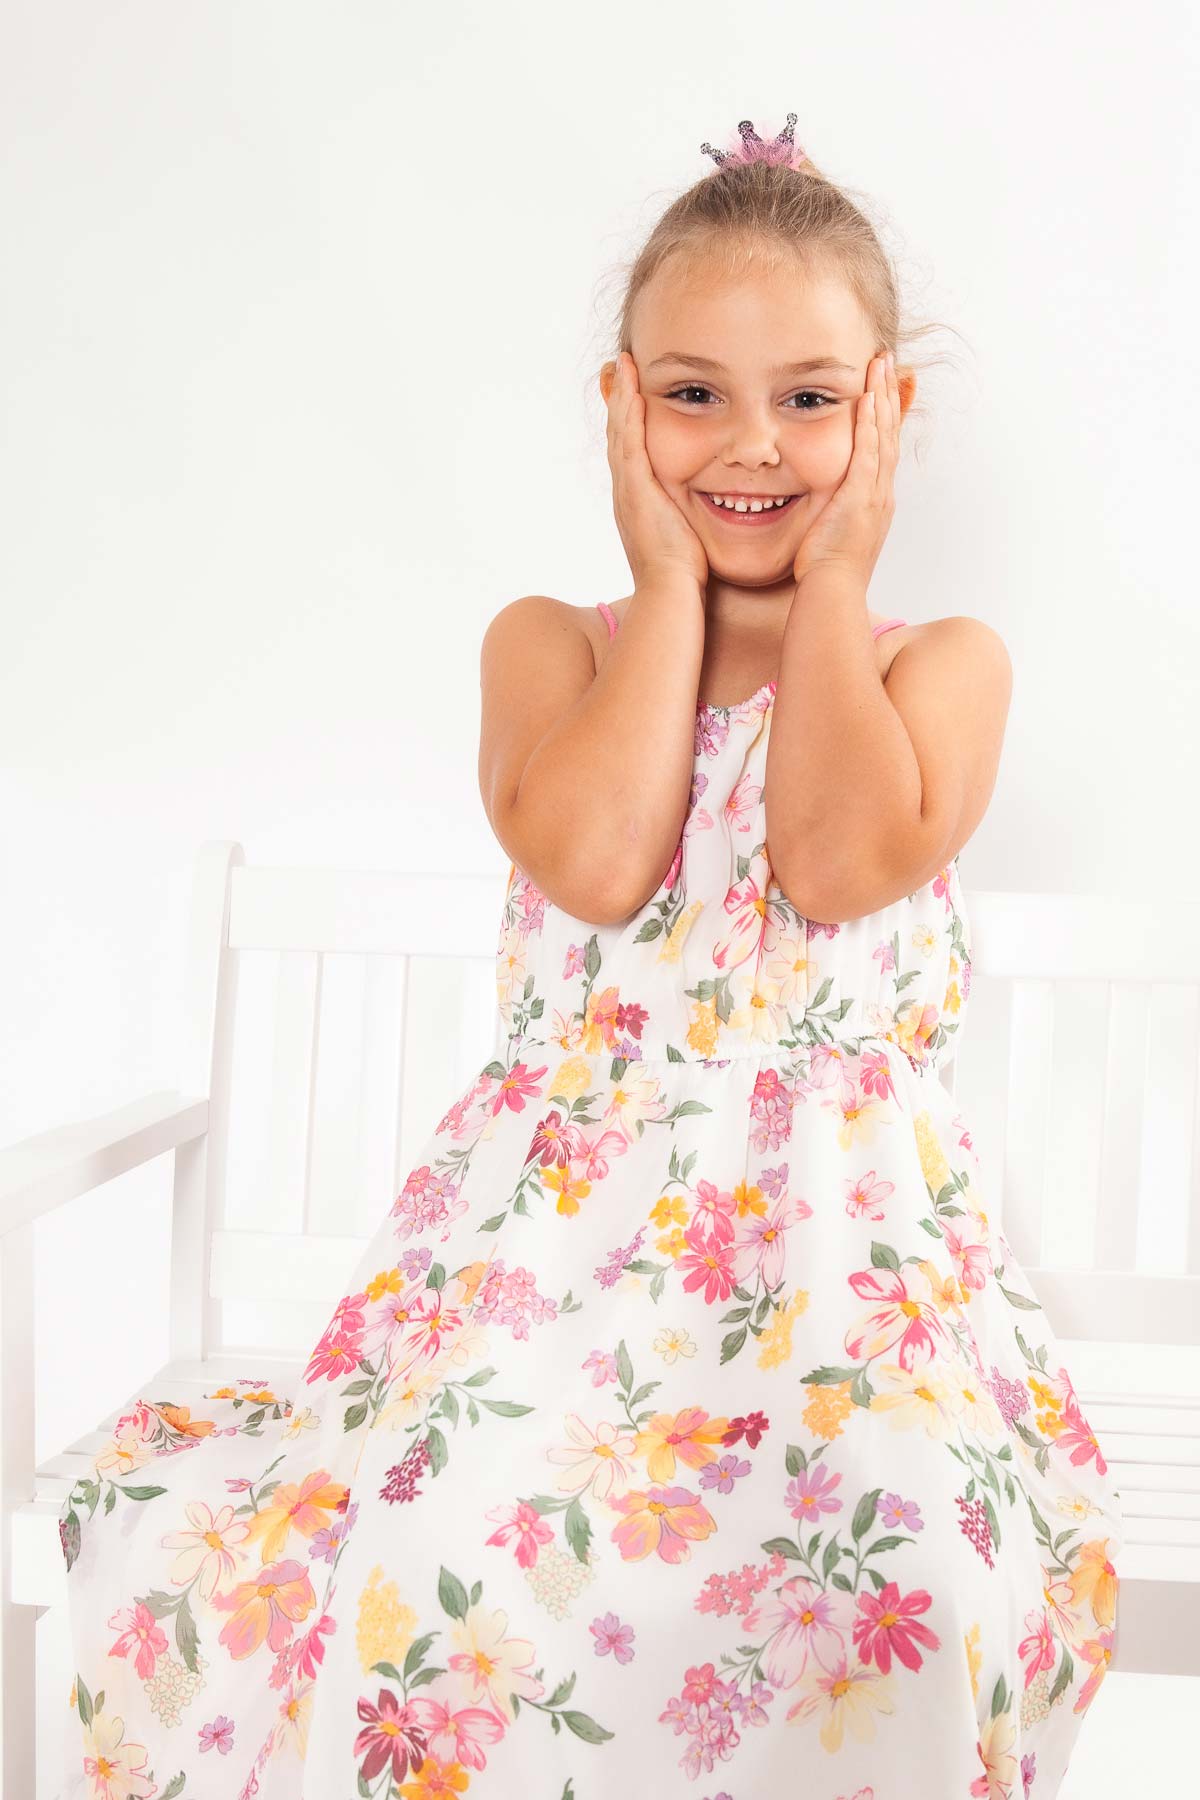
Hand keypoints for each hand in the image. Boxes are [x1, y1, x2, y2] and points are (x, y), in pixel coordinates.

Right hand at [604, 352, 708, 591]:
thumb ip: (692, 518)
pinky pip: (629, 445)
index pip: (630, 450)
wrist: (672, 593)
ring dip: (621, 397)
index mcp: (637, 502)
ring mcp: (627, 491)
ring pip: (619, 433)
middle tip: (617, 367)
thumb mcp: (687, 538)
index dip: (628, 420)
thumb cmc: (686, 576)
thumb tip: (717, 509)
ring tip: (623, 365)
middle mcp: (626, 493)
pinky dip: (629, 417)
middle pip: (617, 435)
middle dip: (618, 400)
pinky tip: (633, 391)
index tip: (631, 392)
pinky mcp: (636, 491)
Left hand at [791, 351, 898, 589]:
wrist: (832, 593)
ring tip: (880, 365)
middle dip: (888, 395)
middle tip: (886, 362)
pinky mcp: (859, 498)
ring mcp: (874, 495)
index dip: (883, 416)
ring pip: (883, 436)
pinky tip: (867, 399)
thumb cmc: (826, 574)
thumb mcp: (832, 536)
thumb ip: (832, 514)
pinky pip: (867, 453)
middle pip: (889, 434)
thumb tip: (822, 506)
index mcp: (875, 502)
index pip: (882, 448)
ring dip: (882, 398)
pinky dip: (869, 425)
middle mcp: (881, 494)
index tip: (880, 387)